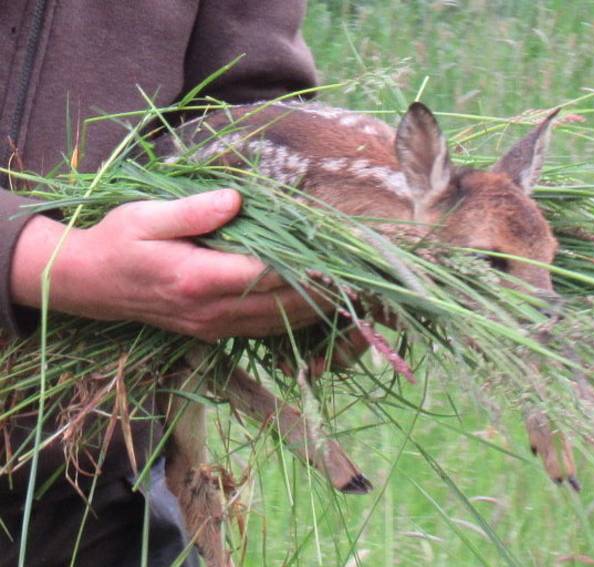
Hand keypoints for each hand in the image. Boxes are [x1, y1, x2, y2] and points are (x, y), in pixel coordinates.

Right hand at [11, 190, 327, 340]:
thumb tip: (236, 199)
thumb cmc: (117, 241)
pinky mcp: (212, 333)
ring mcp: (212, 328)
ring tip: (351, 291)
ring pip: (278, 325)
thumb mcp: (146, 216)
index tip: (343, 256)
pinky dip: (293, 319)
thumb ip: (194, 211)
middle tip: (363, 277)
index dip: (309, 269)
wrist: (87, 285)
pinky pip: (263, 331)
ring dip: (315, 310)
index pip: (268, 276)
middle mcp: (210, 311)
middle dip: (324, 294)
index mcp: (197, 279)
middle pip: (282, 307)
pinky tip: (316, 305)